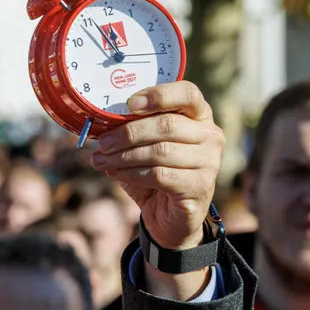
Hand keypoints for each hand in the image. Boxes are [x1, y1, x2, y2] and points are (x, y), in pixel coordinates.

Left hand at [91, 81, 223, 250]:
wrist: (170, 216)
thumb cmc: (156, 173)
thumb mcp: (144, 146)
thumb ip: (130, 130)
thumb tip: (98, 123)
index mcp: (199, 115)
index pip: (187, 93)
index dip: (158, 95)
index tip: (129, 103)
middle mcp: (210, 135)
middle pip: (167, 125)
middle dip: (128, 133)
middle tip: (102, 143)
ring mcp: (209, 162)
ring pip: (161, 152)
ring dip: (124, 156)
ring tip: (102, 160)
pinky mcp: (200, 187)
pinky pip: (160, 175)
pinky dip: (132, 173)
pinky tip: (115, 173)